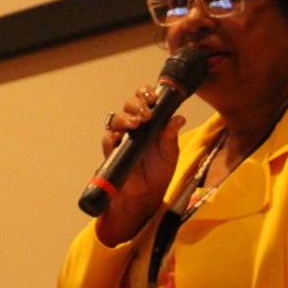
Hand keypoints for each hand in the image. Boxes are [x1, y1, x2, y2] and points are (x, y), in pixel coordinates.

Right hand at [95, 85, 184, 245]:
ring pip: (116, 119)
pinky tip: (118, 138)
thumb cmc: (160, 170)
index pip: (144, 99)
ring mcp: (121, 138)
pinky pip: (108, 141)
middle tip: (146, 114)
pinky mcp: (112, 152)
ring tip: (135, 124)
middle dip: (136, 105)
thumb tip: (179, 118)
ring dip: (124, 118)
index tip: (153, 98)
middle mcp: (134, 125)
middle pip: (129, 105)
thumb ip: (171, 135)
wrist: (148, 194)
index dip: (146, 93)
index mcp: (150, 121)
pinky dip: (112, 138)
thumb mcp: (170, 152)